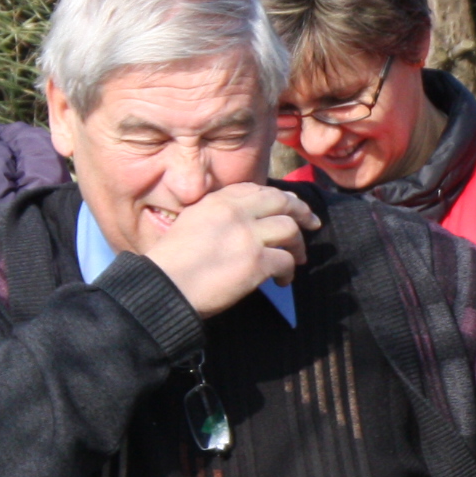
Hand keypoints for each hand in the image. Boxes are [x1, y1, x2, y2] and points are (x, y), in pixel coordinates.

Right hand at [140, 185, 316, 317]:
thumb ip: (218, 216)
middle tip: (312, 223)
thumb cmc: (171, 263)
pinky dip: (289, 271)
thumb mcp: (190, 224)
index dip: (278, 198)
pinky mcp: (256, 262)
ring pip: (290, 230)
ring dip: (298, 245)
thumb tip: (248, 222)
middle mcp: (234, 213)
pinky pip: (286, 260)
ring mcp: (247, 236)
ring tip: (297, 259)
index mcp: (216, 202)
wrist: (163, 287)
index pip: (256, 189)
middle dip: (301, 211)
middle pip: (282, 202)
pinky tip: (281, 281)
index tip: (289, 206)